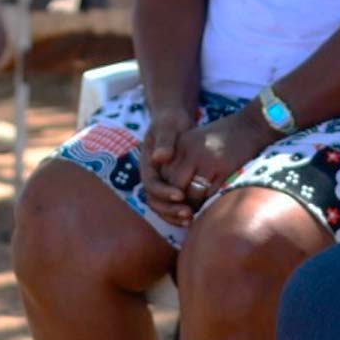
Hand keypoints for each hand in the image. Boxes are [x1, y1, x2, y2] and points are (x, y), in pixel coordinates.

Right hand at [138, 104, 196, 225]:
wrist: (174, 121)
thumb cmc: (171, 122)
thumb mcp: (168, 127)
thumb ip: (165, 141)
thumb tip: (160, 157)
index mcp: (147, 163)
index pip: (151, 184)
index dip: (164, 192)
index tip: (180, 195)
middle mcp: (150, 176)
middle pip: (154, 200)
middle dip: (169, 210)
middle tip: (188, 213)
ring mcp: (158, 183)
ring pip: (160, 207)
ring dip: (173, 215)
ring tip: (191, 219)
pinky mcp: (168, 186)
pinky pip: (169, 206)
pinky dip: (177, 214)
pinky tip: (192, 217)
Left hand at [155, 109, 272, 228]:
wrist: (250, 126)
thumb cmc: (222, 137)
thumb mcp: (196, 142)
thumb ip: (181, 161)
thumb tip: (171, 190)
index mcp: (181, 144)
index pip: (165, 174)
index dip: (168, 190)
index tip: (176, 197)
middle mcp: (191, 152)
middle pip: (175, 185)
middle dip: (179, 201)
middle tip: (185, 208)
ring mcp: (208, 160)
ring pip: (192, 193)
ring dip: (194, 205)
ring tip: (197, 209)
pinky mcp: (224, 169)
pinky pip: (210, 194)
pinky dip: (209, 202)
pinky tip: (211, 202)